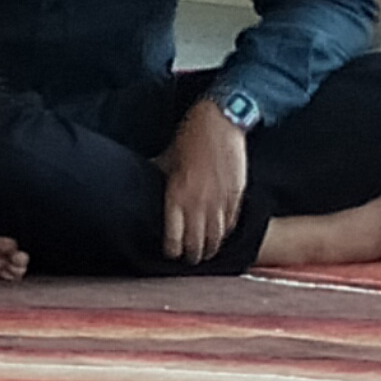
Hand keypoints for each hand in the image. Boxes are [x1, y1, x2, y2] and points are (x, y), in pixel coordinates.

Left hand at [162, 99, 252, 263]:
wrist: (221, 121)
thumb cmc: (190, 136)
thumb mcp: (167, 157)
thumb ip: (158, 177)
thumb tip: (144, 186)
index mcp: (178, 194)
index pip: (175, 236)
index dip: (172, 249)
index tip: (171, 253)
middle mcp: (199, 202)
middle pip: (197, 242)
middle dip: (192, 255)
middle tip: (188, 260)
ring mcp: (221, 200)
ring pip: (217, 236)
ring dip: (211, 248)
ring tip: (206, 254)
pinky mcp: (237, 194)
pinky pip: (232, 222)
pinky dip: (226, 232)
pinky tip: (221, 236)